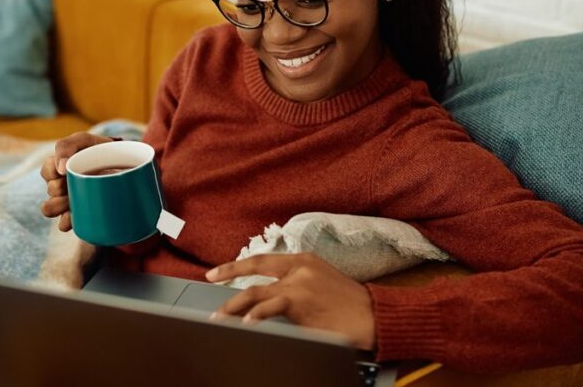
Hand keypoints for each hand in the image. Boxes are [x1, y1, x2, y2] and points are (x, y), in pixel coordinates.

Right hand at [40, 132, 113, 229]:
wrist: (127, 167)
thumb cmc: (102, 152)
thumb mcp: (84, 141)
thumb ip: (66, 146)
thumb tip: (61, 169)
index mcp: (61, 168)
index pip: (46, 171)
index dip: (51, 171)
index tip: (65, 170)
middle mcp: (62, 185)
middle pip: (50, 190)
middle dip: (60, 188)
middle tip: (75, 183)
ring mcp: (69, 202)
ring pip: (49, 208)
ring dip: (58, 204)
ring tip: (72, 201)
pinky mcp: (79, 216)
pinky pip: (63, 224)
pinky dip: (66, 221)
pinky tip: (75, 216)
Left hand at [205, 253, 376, 349]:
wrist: (374, 315)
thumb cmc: (350, 304)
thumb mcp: (322, 282)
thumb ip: (296, 284)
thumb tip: (269, 298)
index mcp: (303, 260)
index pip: (262, 260)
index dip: (235, 265)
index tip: (216, 271)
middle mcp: (298, 268)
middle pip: (253, 271)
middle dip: (227, 277)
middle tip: (208, 284)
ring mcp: (298, 284)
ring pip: (255, 293)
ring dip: (234, 307)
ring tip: (220, 318)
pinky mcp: (300, 303)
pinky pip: (270, 308)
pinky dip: (255, 316)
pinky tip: (246, 324)